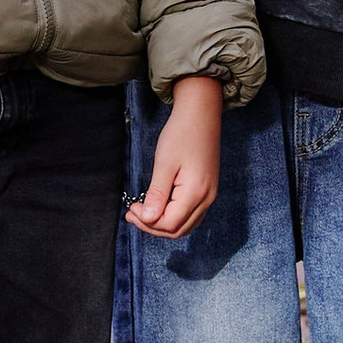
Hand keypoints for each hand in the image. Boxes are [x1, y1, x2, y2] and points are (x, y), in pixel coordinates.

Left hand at [128, 76, 222, 237]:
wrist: (201, 113)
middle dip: (152, 226)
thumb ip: (156, 194)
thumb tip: (148, 219)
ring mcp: (209, 194)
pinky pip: (191, 214)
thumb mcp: (164, 164)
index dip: (147, 222)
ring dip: (163, 224)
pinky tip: (159, 207)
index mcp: (196, 192)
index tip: (132, 208)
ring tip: (143, 212)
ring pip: (185, 225)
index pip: (169, 223)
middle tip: (133, 213)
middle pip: (178, 229)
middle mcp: (207, 198)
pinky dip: (174, 216)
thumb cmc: (181, 134)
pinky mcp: (208, 189)